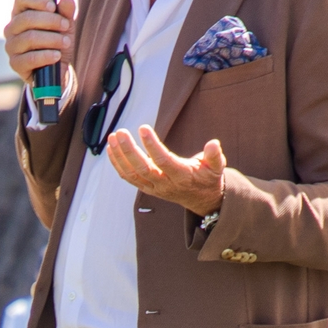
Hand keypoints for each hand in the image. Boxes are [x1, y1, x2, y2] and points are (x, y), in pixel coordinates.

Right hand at [4, 0, 76, 82]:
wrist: (56, 69)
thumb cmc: (57, 42)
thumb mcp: (65, 26)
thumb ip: (66, 13)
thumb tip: (66, 0)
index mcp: (21, 13)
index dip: (36, 0)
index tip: (53, 6)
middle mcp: (12, 28)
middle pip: (26, 18)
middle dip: (50, 21)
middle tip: (66, 26)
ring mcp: (11, 46)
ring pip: (29, 38)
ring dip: (52, 39)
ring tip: (66, 42)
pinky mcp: (15, 64)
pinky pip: (30, 58)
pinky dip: (46, 56)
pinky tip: (57, 56)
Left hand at [106, 125, 225, 216]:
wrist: (201, 199)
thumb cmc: (207, 178)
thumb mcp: (216, 167)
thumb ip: (215, 156)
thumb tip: (214, 143)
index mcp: (182, 176)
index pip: (163, 161)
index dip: (152, 145)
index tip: (143, 128)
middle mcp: (165, 184)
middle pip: (143, 168)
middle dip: (129, 150)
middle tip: (121, 132)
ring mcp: (154, 187)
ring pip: (132, 174)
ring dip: (119, 156)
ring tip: (112, 137)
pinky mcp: (146, 188)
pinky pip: (128, 177)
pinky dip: (117, 164)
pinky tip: (111, 148)